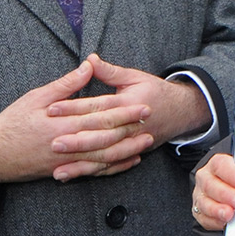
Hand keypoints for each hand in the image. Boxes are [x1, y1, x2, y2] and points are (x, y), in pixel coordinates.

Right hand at [0, 59, 153, 185]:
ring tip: (145, 142)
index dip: (123, 111)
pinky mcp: (63, 171)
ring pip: (103, 157)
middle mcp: (67, 145)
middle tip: (150, 120)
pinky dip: (112, 167)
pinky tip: (127, 161)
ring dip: (127, 150)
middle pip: (106, 137)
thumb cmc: (12, 123)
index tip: (142, 104)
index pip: (99, 116)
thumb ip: (65, 85)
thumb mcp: (36, 98)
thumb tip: (87, 66)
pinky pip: (93, 172)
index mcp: (62, 124)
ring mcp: (66, 161)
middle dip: (130, 128)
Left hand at [42, 53, 208, 180]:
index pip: (97, 106)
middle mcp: (131, 126)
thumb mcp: (134, 77)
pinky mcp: (132, 153)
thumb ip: (109, 71)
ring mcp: (133, 143)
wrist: (182, 110)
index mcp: (128, 104)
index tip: (51, 109)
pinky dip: (93, 172)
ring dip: (82, 164)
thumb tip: (89, 59)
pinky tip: (74, 176)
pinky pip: (111, 166)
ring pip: (105, 156)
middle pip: (100, 135)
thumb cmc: (154, 90)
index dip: (74, 108)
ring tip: (58, 170)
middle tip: (53, 143)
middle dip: (76, 141)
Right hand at [193, 153, 234, 229]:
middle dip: (227, 194)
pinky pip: (204, 218)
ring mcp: (201, 196)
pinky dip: (214, 221)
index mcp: (217, 163)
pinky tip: (224, 223)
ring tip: (230, 215)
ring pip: (205, 202)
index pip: (222, 165)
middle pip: (211, 185)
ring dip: (218, 210)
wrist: (229, 186)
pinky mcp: (200, 212)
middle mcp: (206, 178)